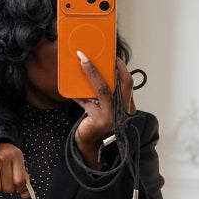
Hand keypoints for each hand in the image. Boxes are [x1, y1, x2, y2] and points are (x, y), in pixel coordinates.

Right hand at [0, 142, 29, 198]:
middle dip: (10, 189)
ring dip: (0, 187)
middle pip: (8, 187)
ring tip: (0, 178)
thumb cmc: (8, 156)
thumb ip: (24, 179)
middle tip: (9, 182)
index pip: (19, 180)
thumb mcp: (18, 162)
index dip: (21, 189)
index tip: (22, 192)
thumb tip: (26, 195)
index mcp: (15, 155)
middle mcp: (3, 157)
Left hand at [74, 54, 135, 168]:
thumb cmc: (96, 123)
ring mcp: (113, 115)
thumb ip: (104, 93)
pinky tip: (71, 88)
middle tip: (102, 54)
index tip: (113, 56)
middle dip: (114, 66)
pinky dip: (78, 93)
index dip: (122, 68)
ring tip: (82, 61)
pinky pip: (87, 101)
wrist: (89, 144)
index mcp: (126, 104)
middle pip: (123, 82)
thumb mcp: (104, 106)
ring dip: (92, 73)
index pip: (128, 82)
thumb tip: (94, 71)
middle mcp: (123, 110)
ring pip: (104, 89)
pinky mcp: (100, 120)